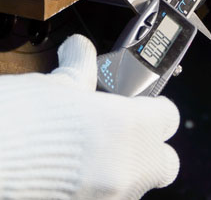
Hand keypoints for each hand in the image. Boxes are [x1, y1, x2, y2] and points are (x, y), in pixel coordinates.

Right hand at [0, 35, 179, 199]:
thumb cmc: (17, 121)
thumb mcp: (55, 87)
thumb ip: (80, 70)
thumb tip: (80, 49)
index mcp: (131, 127)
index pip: (168, 118)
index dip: (153, 110)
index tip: (138, 106)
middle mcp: (128, 169)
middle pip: (164, 164)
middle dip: (149, 153)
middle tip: (120, 140)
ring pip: (133, 188)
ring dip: (119, 175)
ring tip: (85, 160)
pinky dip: (93, 192)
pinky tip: (67, 180)